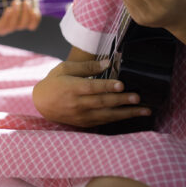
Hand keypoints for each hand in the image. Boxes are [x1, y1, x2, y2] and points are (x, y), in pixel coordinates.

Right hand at [32, 59, 148, 127]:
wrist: (41, 104)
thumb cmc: (54, 83)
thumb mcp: (64, 69)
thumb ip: (86, 67)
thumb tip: (108, 63)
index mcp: (71, 88)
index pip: (92, 88)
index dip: (107, 87)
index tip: (121, 85)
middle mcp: (77, 104)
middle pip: (102, 102)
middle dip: (121, 100)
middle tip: (138, 98)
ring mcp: (81, 116)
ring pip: (107, 115)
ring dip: (127, 113)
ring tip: (144, 111)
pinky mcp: (85, 123)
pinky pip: (104, 122)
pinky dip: (118, 119)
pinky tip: (132, 115)